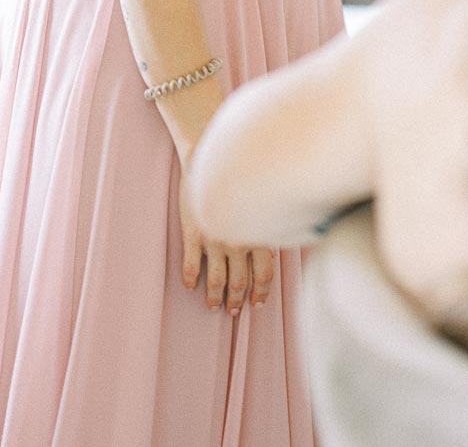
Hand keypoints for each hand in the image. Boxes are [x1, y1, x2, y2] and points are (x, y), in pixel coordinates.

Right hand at [179, 173, 275, 313]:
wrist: (211, 157)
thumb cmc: (243, 176)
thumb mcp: (262, 201)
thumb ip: (267, 225)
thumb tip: (277, 248)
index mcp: (257, 234)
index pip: (265, 273)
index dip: (262, 292)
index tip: (258, 303)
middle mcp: (237, 240)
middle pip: (240, 281)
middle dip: (237, 300)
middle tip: (234, 310)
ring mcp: (214, 239)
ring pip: (216, 279)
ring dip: (215, 296)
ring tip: (213, 306)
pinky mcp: (193, 233)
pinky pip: (191, 264)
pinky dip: (190, 278)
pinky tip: (190, 286)